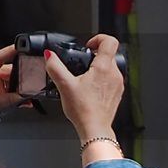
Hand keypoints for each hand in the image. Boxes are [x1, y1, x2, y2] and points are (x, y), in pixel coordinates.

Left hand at [0, 44, 26, 129]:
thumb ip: (10, 100)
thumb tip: (25, 95)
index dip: (9, 51)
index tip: (21, 48)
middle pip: (9, 67)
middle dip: (21, 76)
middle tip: (30, 83)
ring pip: (12, 76)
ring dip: (20, 86)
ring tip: (25, 96)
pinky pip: (11, 83)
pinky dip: (18, 91)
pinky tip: (23, 99)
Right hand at [45, 34, 123, 148]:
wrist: (95, 129)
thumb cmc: (83, 110)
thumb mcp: (64, 85)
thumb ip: (55, 67)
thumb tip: (49, 56)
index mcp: (104, 68)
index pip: (109, 41)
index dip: (98, 38)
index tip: (88, 45)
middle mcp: (114, 74)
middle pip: (108, 54)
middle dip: (95, 56)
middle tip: (82, 64)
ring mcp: (118, 84)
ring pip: (110, 67)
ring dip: (98, 68)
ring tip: (84, 79)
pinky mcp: (117, 94)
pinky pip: (111, 80)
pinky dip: (102, 80)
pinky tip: (90, 90)